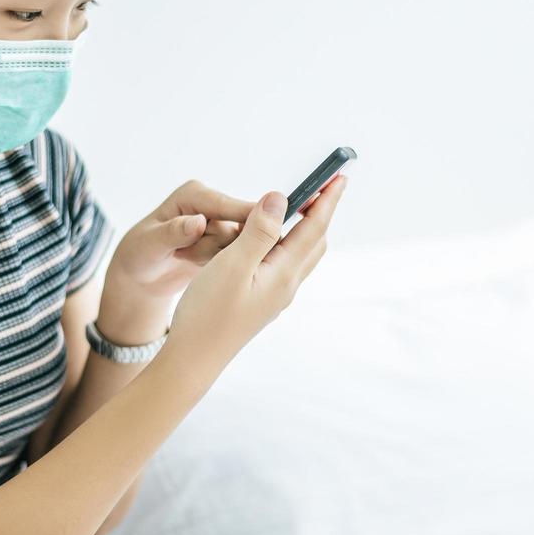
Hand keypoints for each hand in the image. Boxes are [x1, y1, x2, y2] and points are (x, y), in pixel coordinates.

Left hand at [97, 179, 257, 342]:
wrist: (142, 274)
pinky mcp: (226, 243)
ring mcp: (221, 225)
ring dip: (211, 258)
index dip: (246, 216)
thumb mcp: (150, 244)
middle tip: (181, 253)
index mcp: (194, 194)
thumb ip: (173, 233)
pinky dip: (217, 266)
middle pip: (236, 229)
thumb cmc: (139, 253)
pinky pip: (236, 258)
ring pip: (237, 247)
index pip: (226, 206)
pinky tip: (195, 263)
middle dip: (211, 248)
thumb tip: (199, 222)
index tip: (267, 227)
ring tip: (183, 256)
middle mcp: (212, 206)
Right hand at [168, 173, 347, 370]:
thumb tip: (280, 198)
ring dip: (304, 227)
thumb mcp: (232, 265)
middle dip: (320, 211)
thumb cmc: (207, 314)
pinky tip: (268, 240)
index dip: (327, 199)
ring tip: (297, 206)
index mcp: (284, 273)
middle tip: (321, 185)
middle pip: (314, 240)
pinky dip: (285, 243)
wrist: (194, 359)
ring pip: (300, 254)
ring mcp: (274, 295)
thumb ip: (258, 231)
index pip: (314, 227)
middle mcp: (286, 285)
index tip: (339, 175)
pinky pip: (283, 264)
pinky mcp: (261, 301)